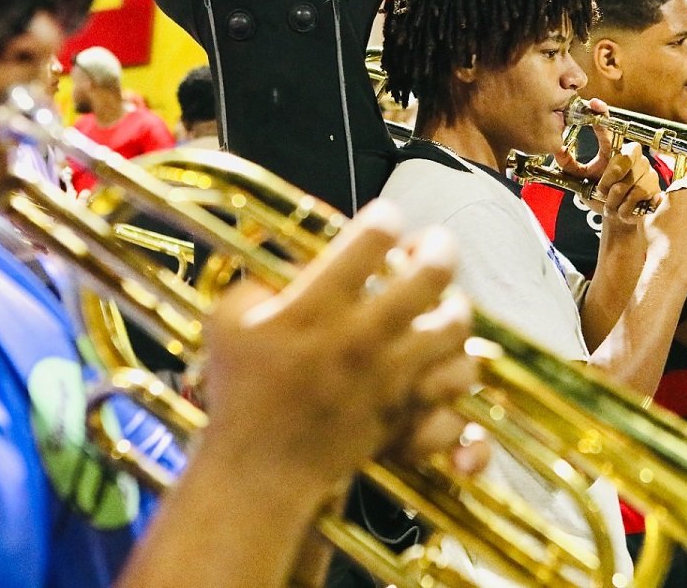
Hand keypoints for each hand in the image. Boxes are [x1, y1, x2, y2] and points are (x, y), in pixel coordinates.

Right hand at [202, 199, 477, 485]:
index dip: (386, 217)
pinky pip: (456, 381)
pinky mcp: (407, 411)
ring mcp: (391, 376)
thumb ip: (264, 277)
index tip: (382, 221)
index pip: (374, 237)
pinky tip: (439, 355)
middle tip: (429, 246)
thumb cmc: (242, 391)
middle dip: (438, 246)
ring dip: (453, 304)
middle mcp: (362, 336)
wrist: (261, 470)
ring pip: (457, 324)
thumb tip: (300, 249)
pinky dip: (456, 365)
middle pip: (433, 272)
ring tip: (439, 302)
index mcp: (316, 307)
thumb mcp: (229, 319)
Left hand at [554, 99, 659, 223]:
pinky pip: (636, 196)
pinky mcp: (654, 186)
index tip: (594, 103)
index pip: (608, 126)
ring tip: (611, 203)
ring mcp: (646, 169)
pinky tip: (623, 209)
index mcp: (613, 149)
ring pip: (627, 183)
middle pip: (621, 161)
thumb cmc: (601, 196)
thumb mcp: (581, 180)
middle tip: (602, 190)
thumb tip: (557, 149)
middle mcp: (632, 155)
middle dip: (608, 180)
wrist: (619, 219)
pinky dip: (624, 208)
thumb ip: (570, 165)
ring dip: (613, 199)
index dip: (602, 112)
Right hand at [644, 182, 686, 282]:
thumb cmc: (657, 244)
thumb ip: (656, 205)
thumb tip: (660, 200)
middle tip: (679, 222)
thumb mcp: (646, 219)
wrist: (672, 269)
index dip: (679, 194)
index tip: (676, 202)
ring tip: (686, 237)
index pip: (683, 184)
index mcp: (682, 193)